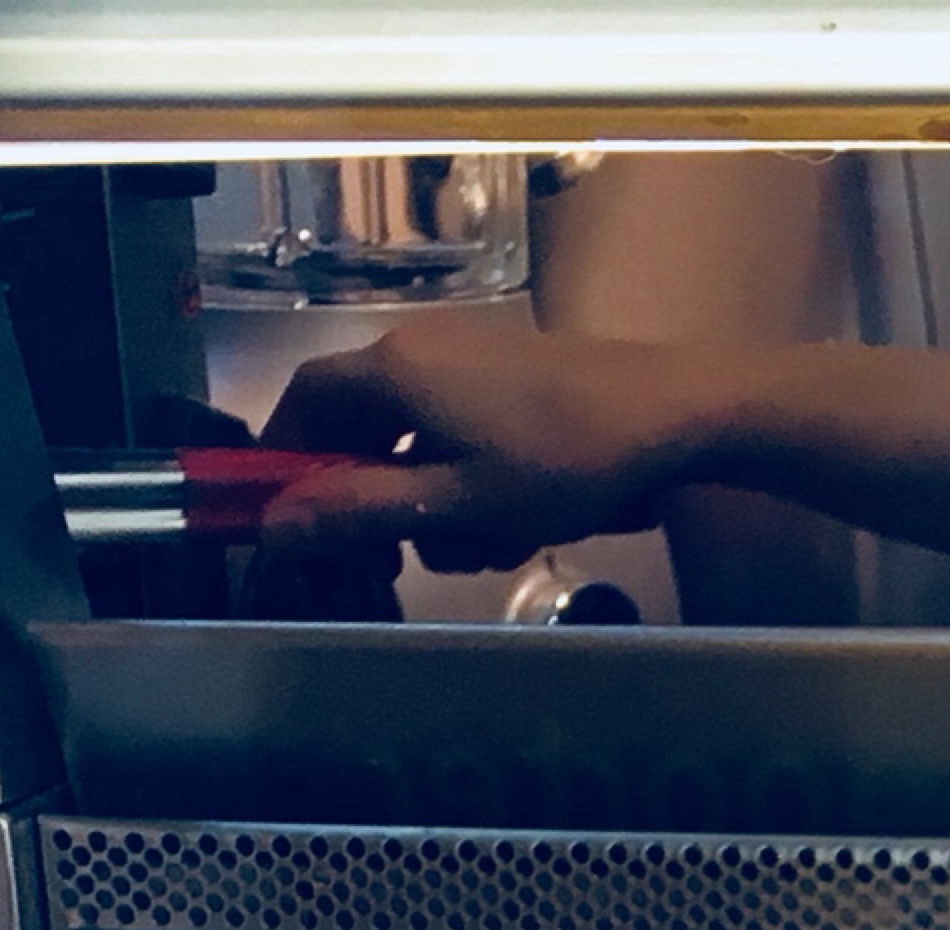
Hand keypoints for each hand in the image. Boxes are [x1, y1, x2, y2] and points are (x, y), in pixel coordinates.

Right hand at [269, 324, 728, 576]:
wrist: (675, 417)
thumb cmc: (561, 461)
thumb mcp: (454, 503)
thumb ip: (360, 511)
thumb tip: (275, 525)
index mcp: (393, 368)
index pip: (302, 403)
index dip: (286, 463)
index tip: (293, 522)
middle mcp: (422, 349)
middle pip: (357, 426)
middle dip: (370, 499)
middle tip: (387, 561)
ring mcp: (472, 360)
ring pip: (415, 442)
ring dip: (431, 504)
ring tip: (478, 549)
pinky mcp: (514, 380)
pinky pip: (460, 435)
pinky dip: (469, 484)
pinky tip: (513, 528)